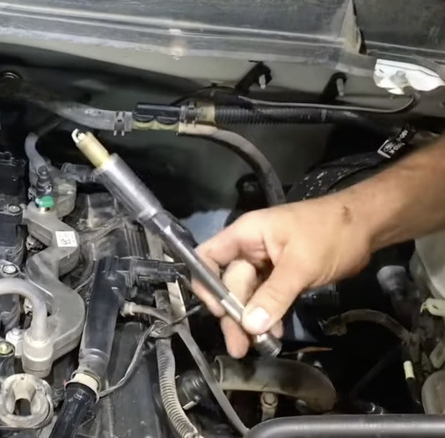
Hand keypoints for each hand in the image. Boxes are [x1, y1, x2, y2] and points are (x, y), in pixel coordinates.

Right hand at [194, 195, 373, 357]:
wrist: (368, 226)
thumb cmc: (331, 234)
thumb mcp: (301, 265)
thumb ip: (274, 295)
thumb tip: (250, 325)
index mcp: (245, 235)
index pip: (207, 257)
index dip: (206, 283)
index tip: (218, 310)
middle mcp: (249, 249)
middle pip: (228, 284)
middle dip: (233, 314)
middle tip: (239, 345)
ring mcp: (265, 264)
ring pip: (248, 295)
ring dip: (251, 320)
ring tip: (256, 347)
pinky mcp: (281, 277)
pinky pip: (266, 299)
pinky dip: (268, 316)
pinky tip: (273, 335)